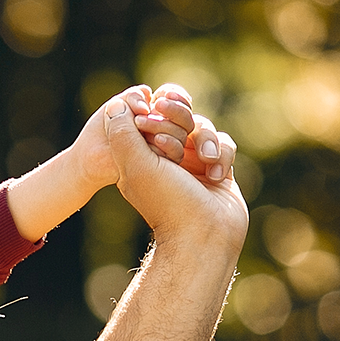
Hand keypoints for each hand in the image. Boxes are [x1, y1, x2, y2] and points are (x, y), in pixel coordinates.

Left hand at [103, 98, 247, 252]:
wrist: (204, 235)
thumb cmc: (167, 202)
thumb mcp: (137, 166)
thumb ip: (123, 134)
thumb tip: (116, 105)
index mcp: (139, 158)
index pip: (147, 117)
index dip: (156, 112)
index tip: (157, 116)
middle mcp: (165, 160)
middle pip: (176, 117)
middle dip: (181, 122)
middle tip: (181, 138)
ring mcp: (192, 163)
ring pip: (202, 127)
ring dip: (206, 139)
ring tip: (205, 162)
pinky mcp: (216, 168)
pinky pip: (223, 143)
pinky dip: (222, 154)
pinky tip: (216, 175)